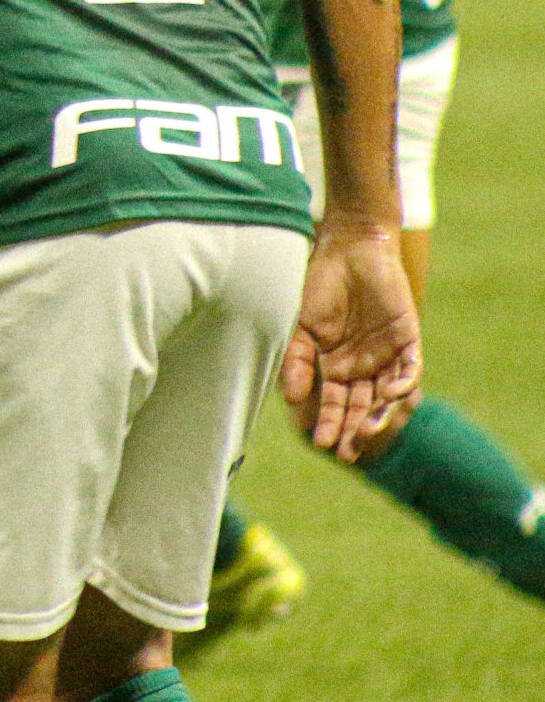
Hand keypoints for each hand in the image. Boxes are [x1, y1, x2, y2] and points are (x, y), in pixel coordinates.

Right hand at [282, 211, 421, 462]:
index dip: (329, 422)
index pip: (334, 402)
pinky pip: (409, 369)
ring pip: (386, 394)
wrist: (347, 249)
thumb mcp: (300, 326)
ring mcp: (386, 353)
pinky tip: (392, 395)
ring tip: (368, 432)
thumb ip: (297, 361)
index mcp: (335, 365)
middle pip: (361, 405)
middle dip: (353, 429)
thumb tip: (292, 398)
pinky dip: (403, 384)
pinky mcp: (407, 338)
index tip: (321, 442)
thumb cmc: (318, 285)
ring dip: (379, 415)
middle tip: (346, 451)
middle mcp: (362, 365)